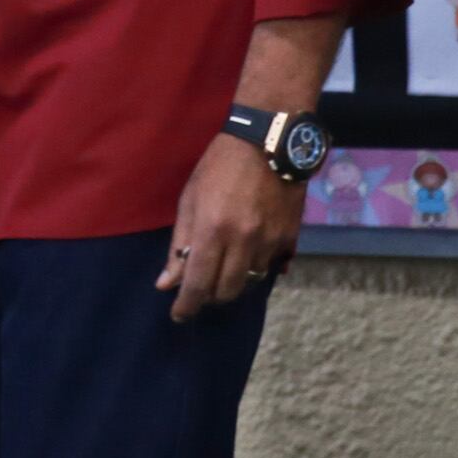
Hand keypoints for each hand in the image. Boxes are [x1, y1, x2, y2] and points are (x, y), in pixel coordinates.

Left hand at [154, 134, 302, 322]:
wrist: (267, 143)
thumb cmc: (219, 167)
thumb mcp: (190, 200)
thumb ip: (179, 244)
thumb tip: (167, 282)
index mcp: (212, 230)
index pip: (198, 283)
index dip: (187, 305)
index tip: (179, 315)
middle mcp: (243, 241)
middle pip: (226, 290)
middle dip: (210, 295)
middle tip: (201, 286)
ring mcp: (270, 241)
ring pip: (250, 282)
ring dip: (233, 281)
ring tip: (224, 265)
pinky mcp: (290, 238)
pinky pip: (271, 266)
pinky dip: (255, 267)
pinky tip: (247, 253)